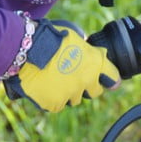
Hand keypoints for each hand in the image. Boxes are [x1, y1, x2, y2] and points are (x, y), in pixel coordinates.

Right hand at [5, 19, 120, 111]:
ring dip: (68, 91)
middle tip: (74, 77)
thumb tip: (92, 53)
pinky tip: (44, 86)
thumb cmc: (50, 37)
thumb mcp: (75, 37)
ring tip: (55, 79)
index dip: (111, 78)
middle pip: (94, 91)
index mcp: (95, 63)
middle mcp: (86, 81)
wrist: (27, 48)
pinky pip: (56, 104)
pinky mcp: (54, 103)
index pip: (113, 77)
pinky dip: (51, 97)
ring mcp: (70, 94)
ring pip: (74, 98)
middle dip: (88, 86)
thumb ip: (87, 50)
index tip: (110, 80)